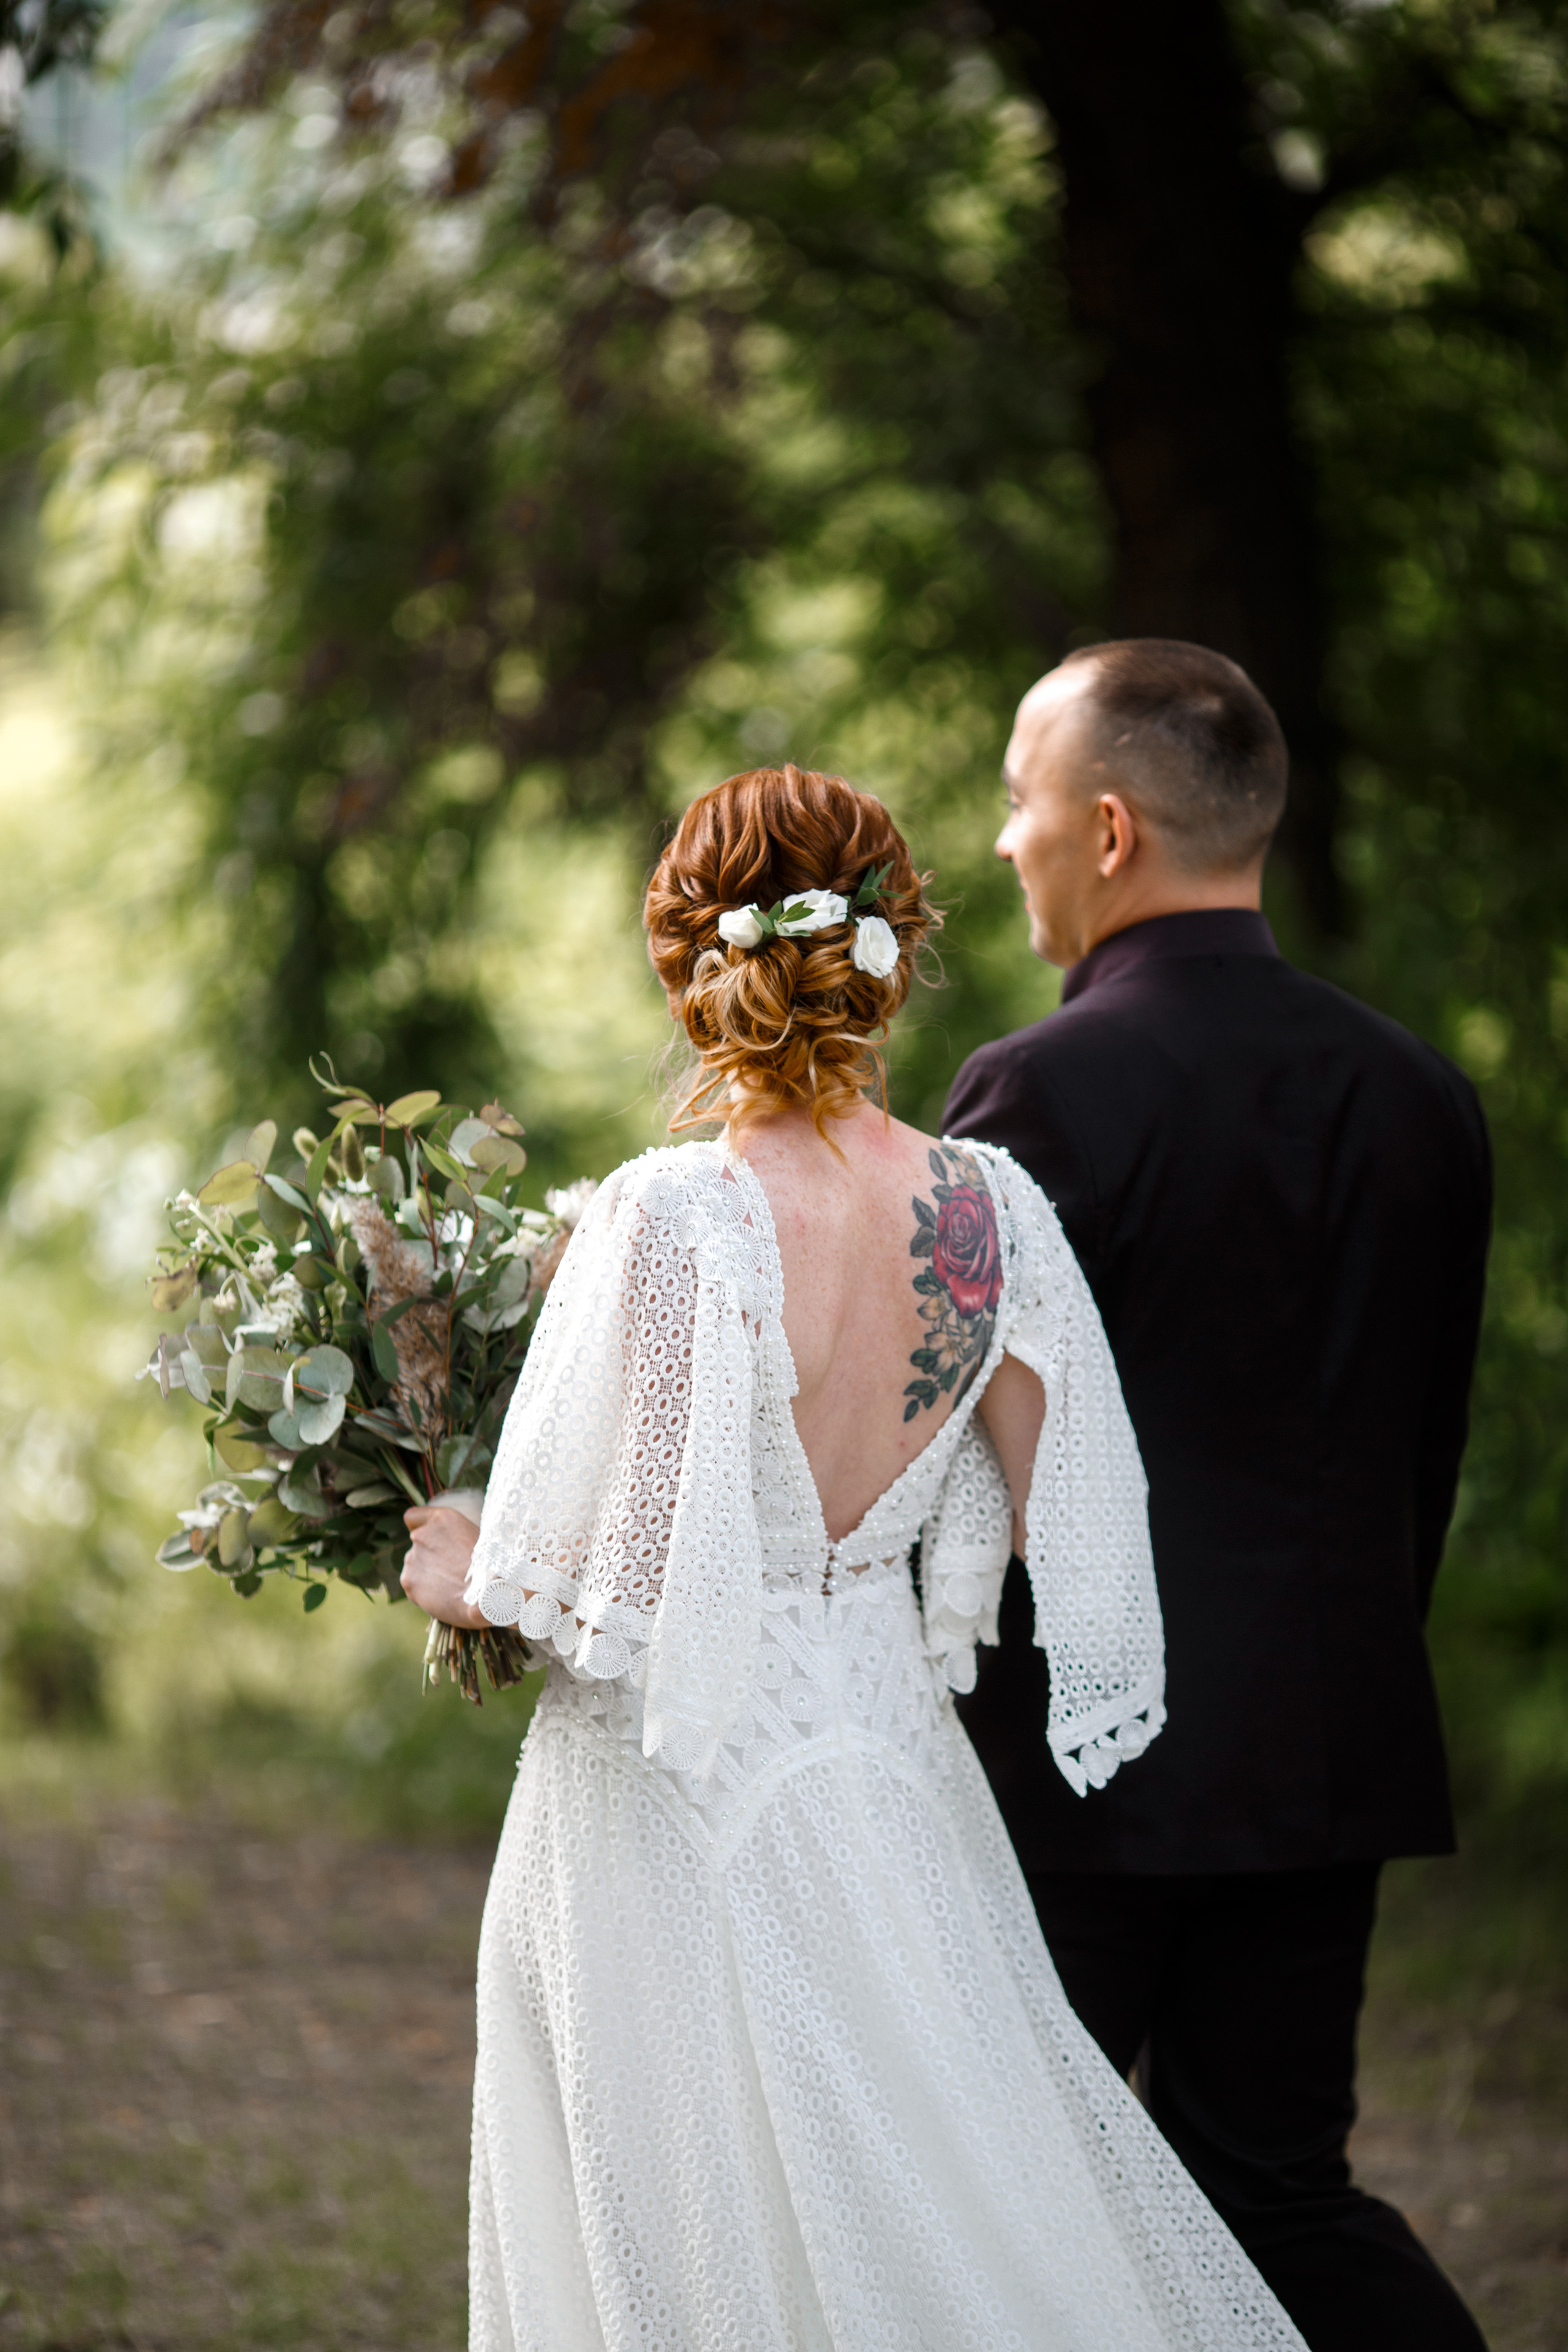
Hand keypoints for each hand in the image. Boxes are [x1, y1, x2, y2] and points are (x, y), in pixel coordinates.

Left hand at [401, 1506, 485, 1627]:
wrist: (485, 1597)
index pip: (413, 1516)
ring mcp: (412, 1558)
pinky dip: (423, 1591)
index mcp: (441, 1519)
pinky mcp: (408, 1581)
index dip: (420, 1527)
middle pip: (418, 1544)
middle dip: (430, 1555)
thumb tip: (449, 1543)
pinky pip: (413, 1584)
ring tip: (450, 1585)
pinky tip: (442, 1596)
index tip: (430, 1538)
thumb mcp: (477, 1538)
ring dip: (427, 1573)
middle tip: (450, 1570)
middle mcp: (421, 1535)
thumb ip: (455, 1535)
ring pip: (415, 1565)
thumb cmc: (489, 1568)